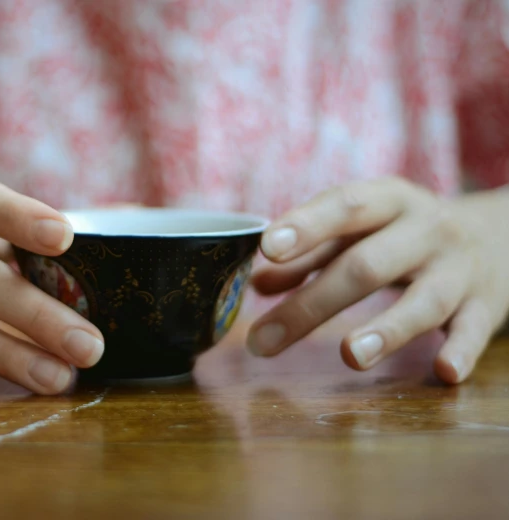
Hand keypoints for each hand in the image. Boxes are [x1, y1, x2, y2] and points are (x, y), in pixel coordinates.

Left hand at [247, 179, 508, 382]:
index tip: (268, 247)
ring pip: (424, 299)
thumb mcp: (361, 231)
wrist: (501, 233)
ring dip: (388, 328)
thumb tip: (255, 285)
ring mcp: (459, 268)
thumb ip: (309, 255)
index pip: (346, 206)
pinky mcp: (486, 305)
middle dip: (312, 305)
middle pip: (367, 265)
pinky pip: (474, 329)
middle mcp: (426, 229)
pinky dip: (461, 350)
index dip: (307, 225)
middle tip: (262, 341)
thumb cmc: (406, 233)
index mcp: (388, 201)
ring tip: (350, 355)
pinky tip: (444, 372)